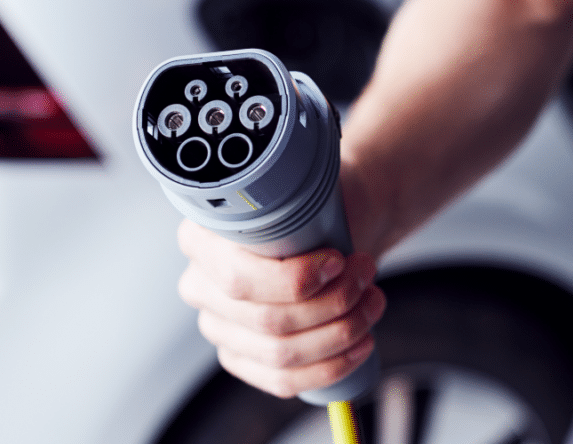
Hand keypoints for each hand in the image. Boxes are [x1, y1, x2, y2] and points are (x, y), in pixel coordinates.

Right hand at [176, 220, 385, 397]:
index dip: (295, 280)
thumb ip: (297, 200)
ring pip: (280, 354)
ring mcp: (218, 328)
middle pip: (267, 320)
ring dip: (340, 332)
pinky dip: (331, 367)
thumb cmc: (317, 209)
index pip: (240, 279)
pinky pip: (283, 381)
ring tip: (373, 301)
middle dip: (333, 302)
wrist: (332, 227)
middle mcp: (200, 286)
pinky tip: (362, 343)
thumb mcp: (307, 191)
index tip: (338, 261)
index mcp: (201, 240)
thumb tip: (309, 221)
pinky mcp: (242, 358)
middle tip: (366, 273)